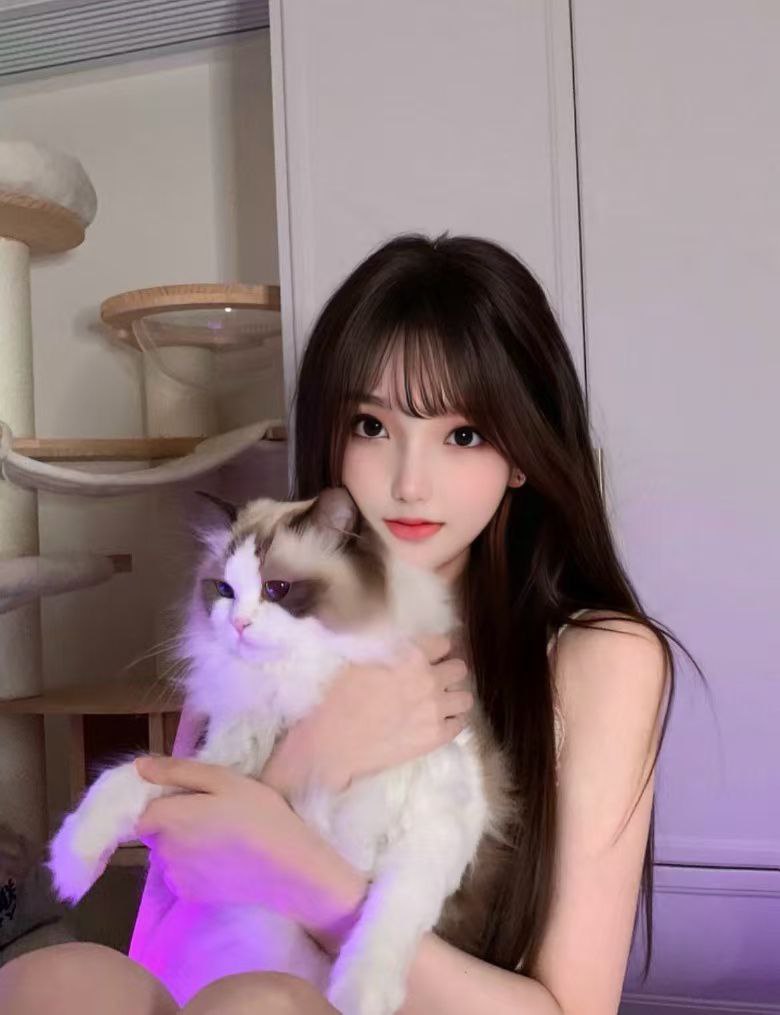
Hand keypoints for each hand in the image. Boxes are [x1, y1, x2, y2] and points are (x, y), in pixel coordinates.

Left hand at [133, 755, 366, 949]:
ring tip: (221, 837)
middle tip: (214, 813)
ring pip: (168, 853)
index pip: (143, 810)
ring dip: (183, 844)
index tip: (193, 797)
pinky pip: (181, 874)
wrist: (287, 868)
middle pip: (156, 831)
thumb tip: (139, 766)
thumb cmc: (259, 814)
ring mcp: (175, 877)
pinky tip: (222, 860)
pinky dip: (193, 866)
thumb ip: (177, 771)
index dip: (163, 800)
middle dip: (175, 821)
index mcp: (169, 818)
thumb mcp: (223, 779)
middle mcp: (163, 851)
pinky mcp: (189, 896)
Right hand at [262, 633, 473, 797]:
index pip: (443, 643)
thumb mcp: (360, 659)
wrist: (333, 743)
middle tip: (433, 679)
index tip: (428, 656)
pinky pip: (461, 724)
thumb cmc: (339, 698)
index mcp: (411, 656)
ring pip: (465, 697)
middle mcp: (430, 680)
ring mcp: (436, 710)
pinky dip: (451, 721)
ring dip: (453, 697)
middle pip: (459, 668)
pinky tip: (436, 721)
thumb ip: (390, 648)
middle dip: (447, 671)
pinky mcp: (436, 737)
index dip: (435, 649)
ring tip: (437, 702)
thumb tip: (404, 642)